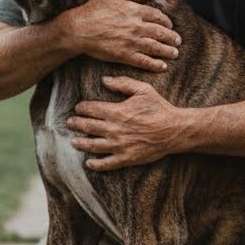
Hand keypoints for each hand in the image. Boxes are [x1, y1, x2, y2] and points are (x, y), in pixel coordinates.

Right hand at [64, 0, 180, 72]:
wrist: (79, 29)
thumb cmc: (93, 9)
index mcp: (135, 10)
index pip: (157, 16)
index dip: (166, 22)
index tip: (170, 26)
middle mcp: (136, 26)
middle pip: (160, 33)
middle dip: (171, 38)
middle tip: (178, 42)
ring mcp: (131, 42)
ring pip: (155, 47)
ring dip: (167, 51)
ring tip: (174, 54)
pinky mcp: (124, 55)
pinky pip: (144, 61)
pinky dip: (154, 64)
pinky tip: (162, 66)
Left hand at [67, 76, 188, 169]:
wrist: (174, 130)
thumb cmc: (159, 108)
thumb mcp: (143, 89)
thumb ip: (123, 83)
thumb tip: (104, 80)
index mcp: (117, 111)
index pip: (91, 109)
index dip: (82, 108)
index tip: (79, 108)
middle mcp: (114, 129)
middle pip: (88, 127)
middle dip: (76, 124)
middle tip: (70, 123)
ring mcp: (119, 145)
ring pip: (93, 145)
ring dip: (81, 143)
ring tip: (74, 142)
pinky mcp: (126, 158)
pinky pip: (106, 163)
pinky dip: (95, 164)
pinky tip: (89, 163)